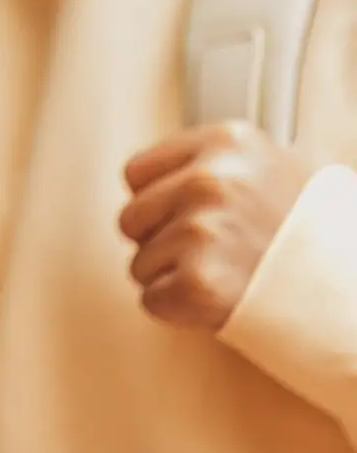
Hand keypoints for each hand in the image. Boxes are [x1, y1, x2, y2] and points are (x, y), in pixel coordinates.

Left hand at [119, 121, 314, 331]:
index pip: (137, 173)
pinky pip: (152, 300)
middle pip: (131, 218)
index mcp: (226, 143)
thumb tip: (165, 172)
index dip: (160, 203)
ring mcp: (202, 231)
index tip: (190, 220)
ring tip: (228, 276)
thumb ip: (219, 163)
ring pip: (140, 262)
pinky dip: (180, 310)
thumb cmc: (321, 238)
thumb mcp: (277, 169)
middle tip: (214, 255)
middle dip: (163, 241)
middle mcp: (209, 180)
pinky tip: (221, 302)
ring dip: (174, 277)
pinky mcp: (198, 283)